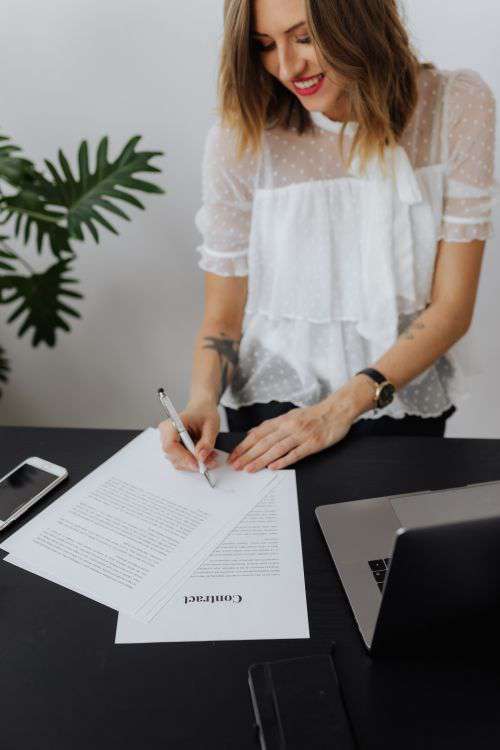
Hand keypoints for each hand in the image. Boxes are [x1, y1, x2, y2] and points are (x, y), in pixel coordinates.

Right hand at [159, 399, 219, 472]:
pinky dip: (192, 461)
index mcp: (173, 423)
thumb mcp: (211, 425)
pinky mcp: (173, 448)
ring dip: (194, 463)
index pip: (170, 445)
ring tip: (209, 457)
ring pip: (177, 461)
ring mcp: (168, 441)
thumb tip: (201, 457)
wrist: (201, 408)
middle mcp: (166, 433)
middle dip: (192, 462)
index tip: (197, 463)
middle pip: (173, 456)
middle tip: (209, 462)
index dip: (183, 457)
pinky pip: (180, 460)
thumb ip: (207, 442)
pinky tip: (203, 456)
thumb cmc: (204, 413)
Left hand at [227, 394, 355, 472]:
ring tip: (248, 468)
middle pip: (264, 442)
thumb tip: (252, 432)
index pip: (258, 434)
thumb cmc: (313, 415)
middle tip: (235, 466)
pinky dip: (283, 460)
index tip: (233, 456)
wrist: (337, 410)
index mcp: (282, 420)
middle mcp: (289, 426)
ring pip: (277, 448)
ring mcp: (301, 435)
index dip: (244, 445)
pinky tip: (273, 467)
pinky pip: (295, 453)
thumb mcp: (290, 416)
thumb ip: (272, 425)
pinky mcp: (313, 443)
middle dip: (247, 455)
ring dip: (261, 460)